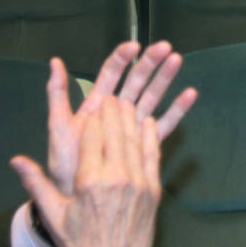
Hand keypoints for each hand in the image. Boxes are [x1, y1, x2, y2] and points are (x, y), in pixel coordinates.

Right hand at [12, 97, 160, 246]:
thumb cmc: (80, 246)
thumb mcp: (54, 215)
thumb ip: (36, 183)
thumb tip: (14, 160)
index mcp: (89, 181)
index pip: (93, 136)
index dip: (94, 118)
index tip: (94, 104)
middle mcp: (115, 177)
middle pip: (115, 131)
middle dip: (113, 111)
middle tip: (111, 96)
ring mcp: (138, 182)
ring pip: (134, 139)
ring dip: (130, 118)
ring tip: (126, 103)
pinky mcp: (153, 190)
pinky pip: (153, 155)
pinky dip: (150, 136)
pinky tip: (148, 122)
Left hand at [42, 41, 197, 197]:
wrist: (76, 199)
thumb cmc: (65, 165)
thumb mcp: (58, 128)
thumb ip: (57, 95)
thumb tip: (55, 62)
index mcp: (96, 104)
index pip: (110, 74)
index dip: (122, 59)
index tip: (134, 47)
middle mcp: (116, 112)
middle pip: (135, 81)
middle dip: (149, 63)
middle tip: (165, 47)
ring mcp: (131, 127)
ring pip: (151, 97)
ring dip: (164, 79)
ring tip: (177, 60)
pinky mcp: (144, 145)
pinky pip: (163, 125)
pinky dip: (176, 110)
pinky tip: (190, 94)